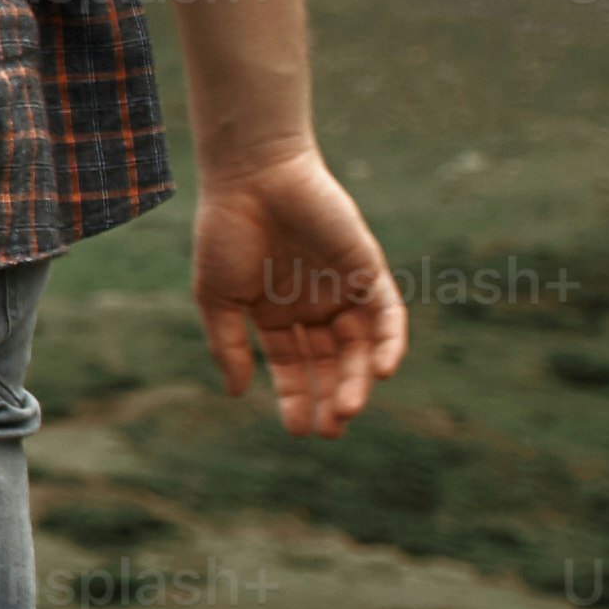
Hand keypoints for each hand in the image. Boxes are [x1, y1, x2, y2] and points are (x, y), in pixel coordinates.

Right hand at [191, 148, 406, 438]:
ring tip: (346, 409)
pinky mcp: (368, 270)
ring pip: (360, 347)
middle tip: (330, 430)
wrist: (252, 177)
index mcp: (276, 315)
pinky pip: (388, 315)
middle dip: (331, 397)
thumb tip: (237, 393)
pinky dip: (390, 343)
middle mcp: (313, 306)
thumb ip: (228, 345)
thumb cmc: (226, 231)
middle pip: (330, 363)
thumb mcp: (217, 297)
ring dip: (357, 379)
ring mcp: (343, 289)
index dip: (297, 399)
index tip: (298, 431)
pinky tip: (383, 372)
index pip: (295, 368)